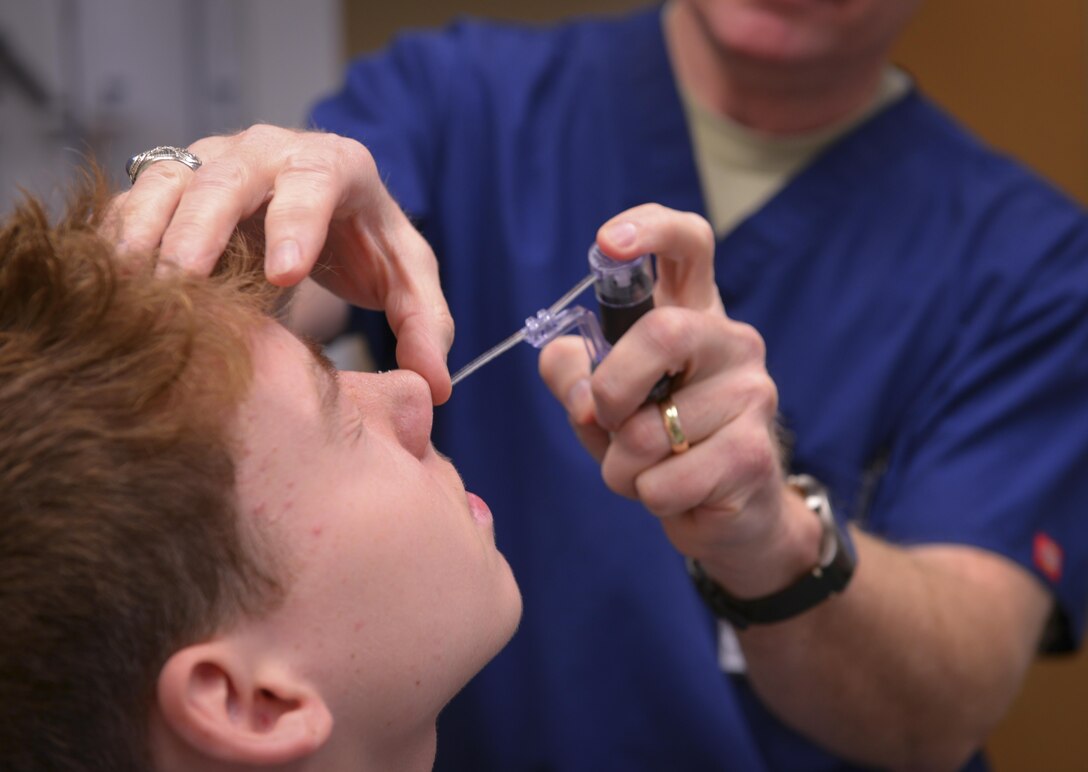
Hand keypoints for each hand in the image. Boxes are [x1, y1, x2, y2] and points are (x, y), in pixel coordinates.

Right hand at [109, 125, 453, 402]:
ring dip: (148, 229)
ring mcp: (215, 161)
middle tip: (185, 281)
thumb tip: (437, 389)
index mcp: (335, 167)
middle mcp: (269, 152)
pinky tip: (107, 276)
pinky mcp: (176, 182)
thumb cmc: (368, 245)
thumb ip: (426, 326)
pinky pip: (137, 199)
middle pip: (229, 178)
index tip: (285, 273)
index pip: (314, 183)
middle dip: (205, 227)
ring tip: (132, 283)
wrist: (325, 209)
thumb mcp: (407, 278)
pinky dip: (120, 233)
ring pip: (171, 182)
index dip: (298, 223)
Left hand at [539, 205, 817, 595]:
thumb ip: (574, 377)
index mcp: (692, 314)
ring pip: (649, 431)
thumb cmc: (658, 442)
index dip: (649, 228)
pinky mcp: (754, 453)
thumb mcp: (603, 402)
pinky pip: (666, 481)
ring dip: (623, 466)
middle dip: (613, 389)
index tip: (608, 242)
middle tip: (609, 419)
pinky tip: (677, 492)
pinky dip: (649, 497)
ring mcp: (753, 394)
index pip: (689, 243)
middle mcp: (731, 341)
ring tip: (650, 469)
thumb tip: (583, 394)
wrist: (724, 513)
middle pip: (663, 333)